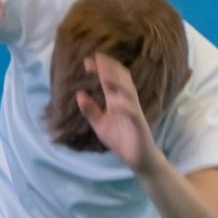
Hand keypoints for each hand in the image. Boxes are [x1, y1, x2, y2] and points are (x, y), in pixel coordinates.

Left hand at [75, 53, 157, 171]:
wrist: (137, 158)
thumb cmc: (121, 140)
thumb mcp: (99, 125)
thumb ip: (90, 110)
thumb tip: (79, 94)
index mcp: (116, 101)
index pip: (109, 80)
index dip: (100, 69)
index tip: (87, 61)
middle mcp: (126, 102)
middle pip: (121, 80)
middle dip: (110, 68)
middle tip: (98, 58)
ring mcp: (134, 112)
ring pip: (128, 91)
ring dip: (117, 81)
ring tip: (105, 72)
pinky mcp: (139, 124)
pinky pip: (132, 111)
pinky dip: (124, 105)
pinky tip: (114, 101)